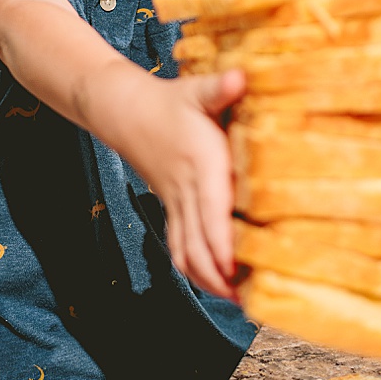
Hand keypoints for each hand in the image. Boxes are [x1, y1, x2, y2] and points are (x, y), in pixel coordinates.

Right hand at [122, 68, 245, 299]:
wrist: (126, 111)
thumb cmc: (172, 101)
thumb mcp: (197, 90)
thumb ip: (220, 87)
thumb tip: (241, 77)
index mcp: (201, 165)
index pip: (212, 213)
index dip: (225, 245)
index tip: (241, 270)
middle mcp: (187, 192)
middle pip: (200, 245)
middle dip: (224, 277)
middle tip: (253, 302)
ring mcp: (176, 205)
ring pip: (188, 254)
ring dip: (211, 282)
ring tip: (240, 302)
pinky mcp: (172, 210)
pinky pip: (180, 248)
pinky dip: (197, 272)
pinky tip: (218, 287)